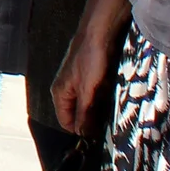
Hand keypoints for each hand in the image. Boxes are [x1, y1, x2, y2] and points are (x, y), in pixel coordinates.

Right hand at [51, 14, 121, 136]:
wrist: (98, 34)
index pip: (65, 121)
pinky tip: (109, 96)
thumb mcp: (87, 91)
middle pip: (75, 113)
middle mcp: (65, 88)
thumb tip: (80, 134)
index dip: (79, 130)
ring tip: (109, 109)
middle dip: (89, 120)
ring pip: (85, 104)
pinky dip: (100, 98)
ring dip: (96, 109)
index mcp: (59, 93)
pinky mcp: (87, 75)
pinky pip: (92, 94)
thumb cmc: (90, 60)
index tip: (96, 136)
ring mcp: (76, 81)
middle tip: (105, 123)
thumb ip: (83, 113)